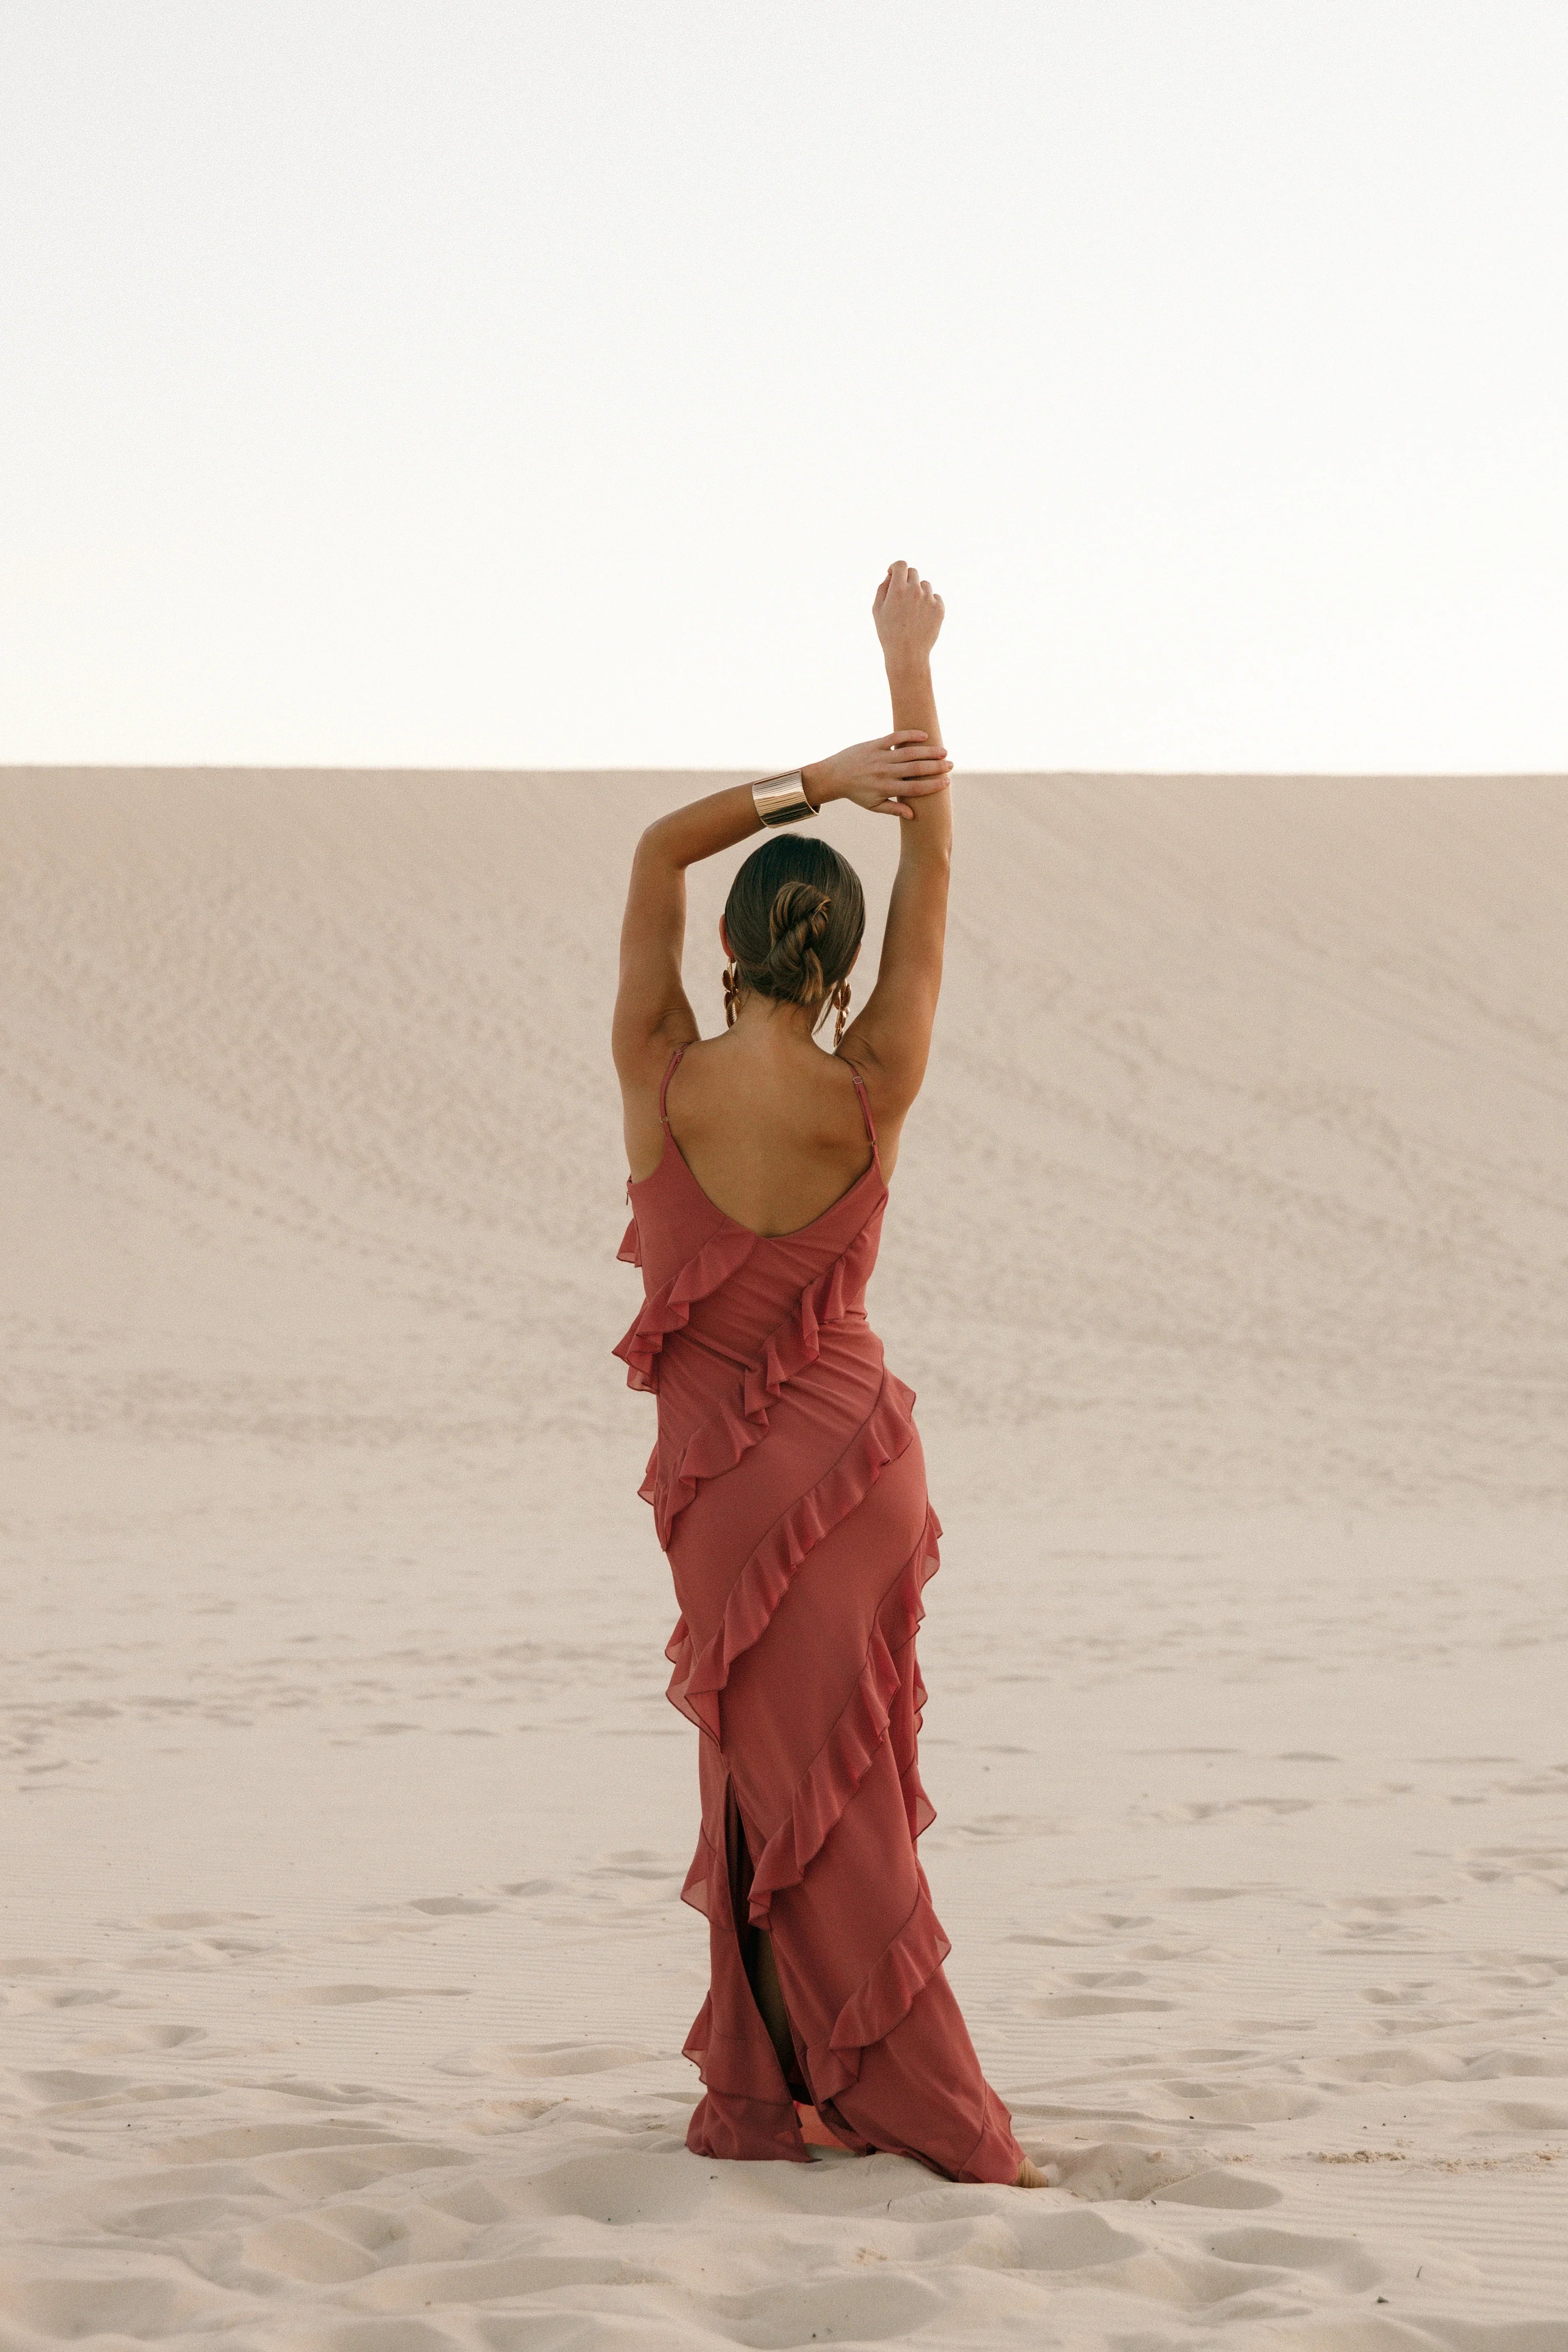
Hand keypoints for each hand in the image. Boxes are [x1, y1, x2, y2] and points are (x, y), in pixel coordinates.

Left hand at [803, 731, 952, 818]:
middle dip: (936, 768)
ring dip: (928, 751)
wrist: (834, 775)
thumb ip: (894, 810)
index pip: (915, 789)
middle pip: (916, 770)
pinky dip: (910, 735)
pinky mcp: (874, 744)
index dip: (932, 786)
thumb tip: (913, 816)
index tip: (947, 782)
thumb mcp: (874, 805)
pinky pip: (895, 738)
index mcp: (886, 789)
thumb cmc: (857, 793)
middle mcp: (885, 772)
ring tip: (944, 752)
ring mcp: (880, 757)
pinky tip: (924, 735)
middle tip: (951, 765)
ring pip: (909, 753)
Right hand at [873, 560, 944, 666]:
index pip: (901, 565)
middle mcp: (915, 591)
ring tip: (911, 610)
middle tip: (901, 594)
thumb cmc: (888, 633)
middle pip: (913, 572)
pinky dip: (929, 602)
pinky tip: (921, 616)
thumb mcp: (877, 610)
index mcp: (898, 589)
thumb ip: (882, 588)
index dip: (896, 567)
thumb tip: (891, 576)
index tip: (893, 573)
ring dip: (918, 591)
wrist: (907, 654)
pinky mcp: (939, 608)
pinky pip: (935, 597)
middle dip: (906, 579)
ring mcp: (929, 599)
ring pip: (925, 585)